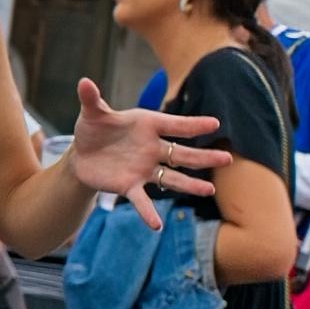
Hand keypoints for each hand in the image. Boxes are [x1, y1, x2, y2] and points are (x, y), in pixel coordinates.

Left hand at [69, 79, 229, 229]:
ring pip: (172, 178)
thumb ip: (91, 99)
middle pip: (182, 153)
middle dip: (204, 156)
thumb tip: (83, 82)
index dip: (194, 124)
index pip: (175, 124)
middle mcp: (152, 148)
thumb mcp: (92, 113)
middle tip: (228, 158)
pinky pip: (142, 201)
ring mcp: (144, 169)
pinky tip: (156, 226)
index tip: (215, 123)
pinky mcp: (131, 186)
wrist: (82, 155)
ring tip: (209, 190)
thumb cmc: (93, 129)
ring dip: (190, 184)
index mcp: (148, 125)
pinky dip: (148, 213)